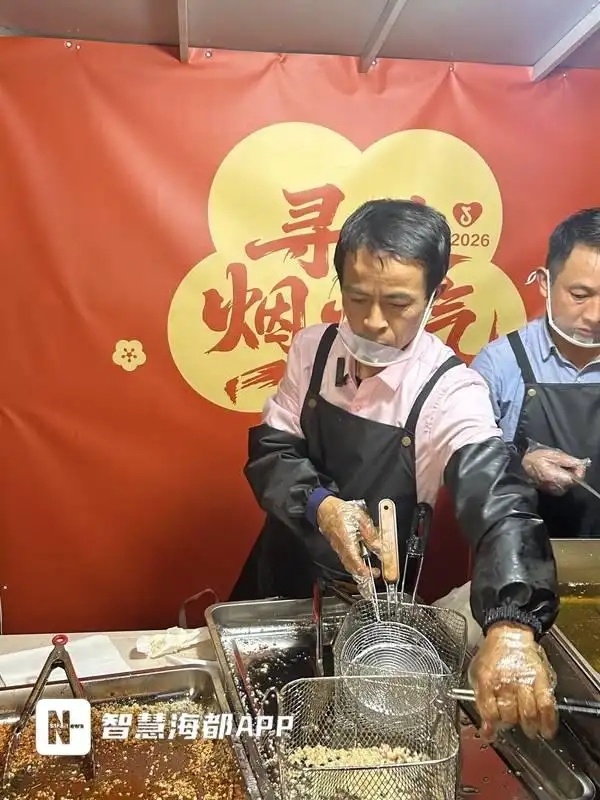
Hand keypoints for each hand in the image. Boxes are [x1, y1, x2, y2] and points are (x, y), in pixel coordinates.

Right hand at [316, 497, 380, 597]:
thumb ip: (370, 533)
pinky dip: (354, 562)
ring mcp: (337, 548)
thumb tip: (378, 545)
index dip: (366, 571)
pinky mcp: (336, 546)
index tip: (375, 572)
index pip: (356, 563)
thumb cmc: (339, 510)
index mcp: (347, 541)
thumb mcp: (360, 517)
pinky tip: (360, 558)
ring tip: (369, 567)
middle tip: (374, 572)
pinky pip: (345, 558)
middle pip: (351, 568)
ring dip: (358, 569)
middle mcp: (341, 547)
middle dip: (363, 574)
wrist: (323, 507)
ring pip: (348, 564)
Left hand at [468, 622, 557, 741]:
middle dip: (510, 723)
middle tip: (511, 722)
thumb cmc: (492, 656)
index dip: (492, 724)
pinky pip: (547, 705)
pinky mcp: (541, 680)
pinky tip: (547, 730)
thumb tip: (486, 730)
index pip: (489, 712)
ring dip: (528, 726)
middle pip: (509, 715)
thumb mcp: (477, 675)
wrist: (508, 633)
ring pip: (528, 714)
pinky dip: (548, 722)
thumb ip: (480, 702)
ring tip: (528, 729)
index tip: (493, 730)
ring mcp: (524, 681)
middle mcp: (506, 681)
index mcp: (487, 679)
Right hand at [522, 447, 588, 495]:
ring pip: (566, 485)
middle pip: (572, 483)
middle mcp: (556, 487)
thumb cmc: (534, 458)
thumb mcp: (553, 454)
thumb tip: (581, 464)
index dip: (578, 471)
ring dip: (565, 477)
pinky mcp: (548, 491)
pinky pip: (560, 487)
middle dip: (571, 473)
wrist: (519, 466)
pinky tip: (552, 473)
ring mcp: (552, 490)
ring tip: (557, 467)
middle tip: (563, 463)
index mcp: (558, 477)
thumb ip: (568, 460)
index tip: (574, 463)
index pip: (577, 479)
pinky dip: (559, 480)